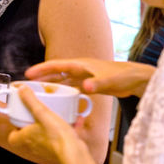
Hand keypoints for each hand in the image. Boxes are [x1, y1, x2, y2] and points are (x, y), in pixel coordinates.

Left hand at [7, 86, 83, 163]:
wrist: (74, 153)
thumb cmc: (57, 137)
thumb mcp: (42, 112)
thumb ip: (31, 101)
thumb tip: (21, 91)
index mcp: (26, 138)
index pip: (12, 137)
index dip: (14, 128)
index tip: (19, 118)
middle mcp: (35, 146)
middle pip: (29, 136)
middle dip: (33, 124)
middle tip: (37, 114)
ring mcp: (47, 149)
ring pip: (45, 137)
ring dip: (49, 127)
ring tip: (55, 116)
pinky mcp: (59, 150)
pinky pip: (60, 138)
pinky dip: (66, 129)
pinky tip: (74, 120)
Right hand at [25, 58, 154, 97]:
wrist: (136, 79)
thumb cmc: (124, 76)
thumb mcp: (109, 81)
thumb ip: (97, 84)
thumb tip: (85, 87)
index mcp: (82, 65)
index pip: (57, 66)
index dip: (42, 69)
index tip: (29, 74)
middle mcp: (81, 69)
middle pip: (57, 72)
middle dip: (42, 76)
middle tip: (27, 83)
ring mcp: (85, 76)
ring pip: (63, 80)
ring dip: (52, 84)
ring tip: (38, 91)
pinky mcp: (90, 84)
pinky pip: (72, 87)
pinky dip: (64, 91)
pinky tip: (59, 98)